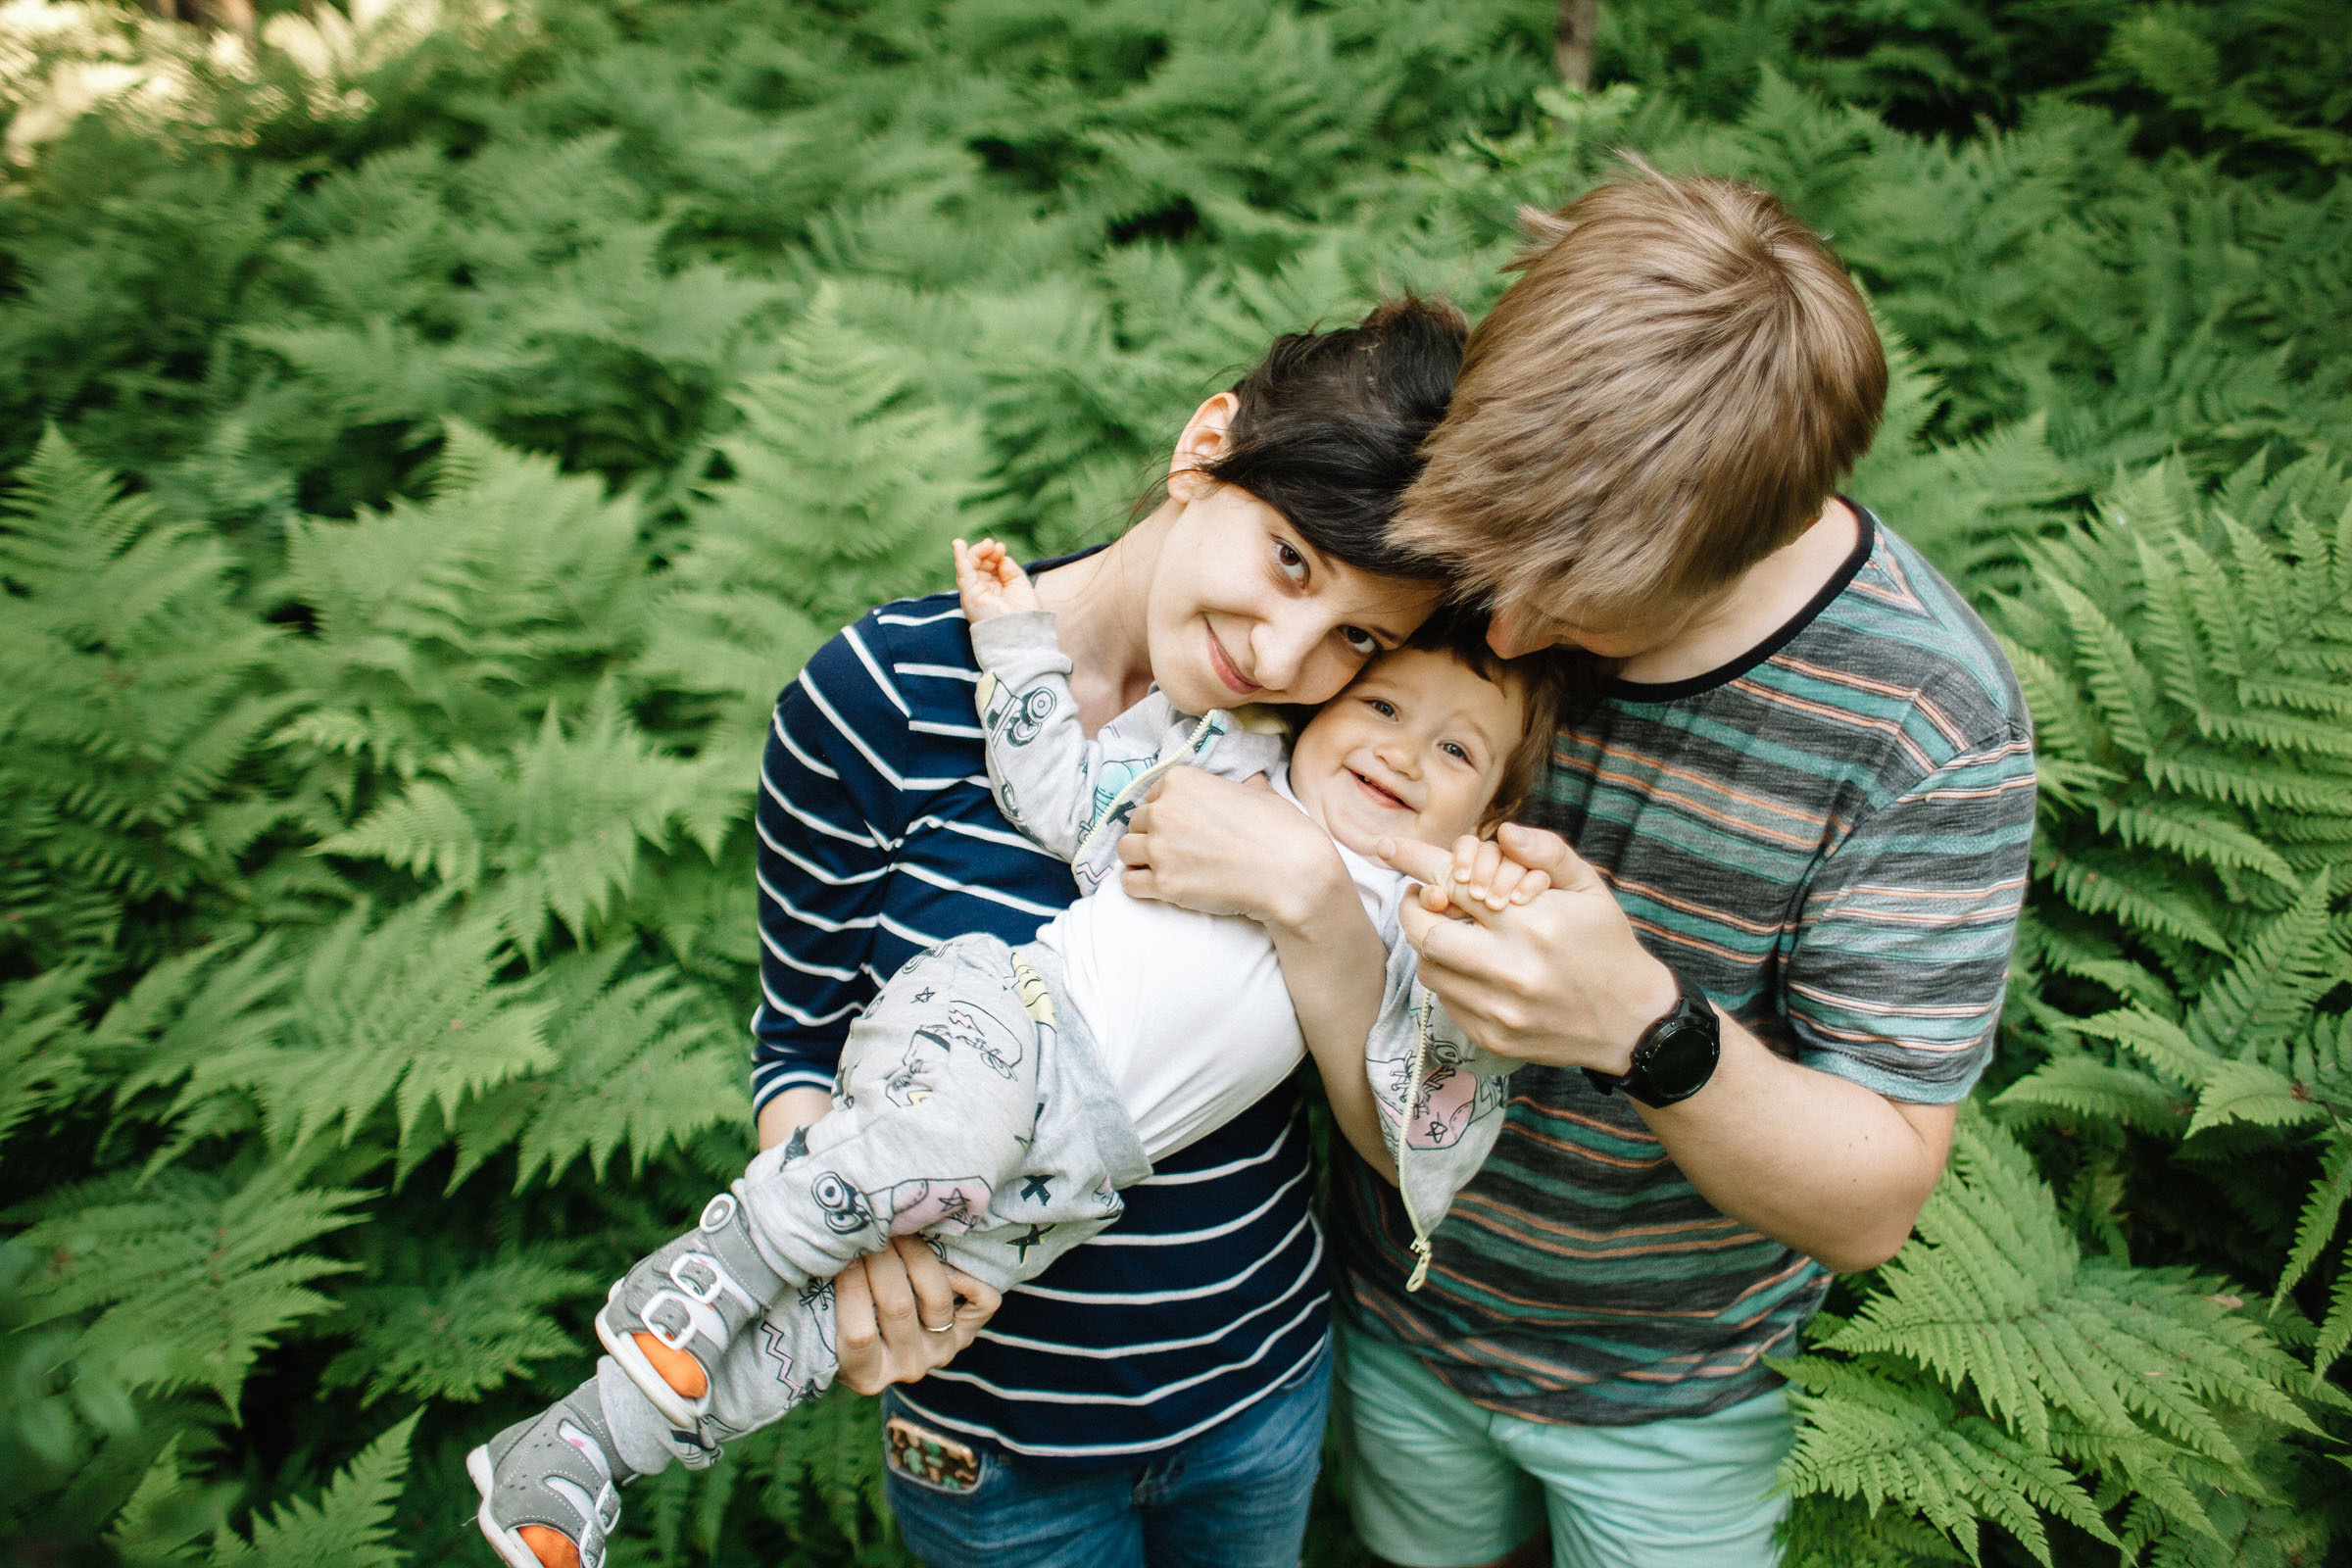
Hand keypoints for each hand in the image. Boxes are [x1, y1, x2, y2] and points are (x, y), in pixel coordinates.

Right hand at [831, 1235, 1000, 1394]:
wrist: (881, 1331)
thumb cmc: (837, 1312)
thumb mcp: (824, 1314)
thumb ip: (826, 1293)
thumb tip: (827, 1248)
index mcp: (865, 1375)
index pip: (858, 1335)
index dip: (850, 1287)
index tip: (843, 1252)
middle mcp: (907, 1368)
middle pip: (898, 1308)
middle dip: (881, 1258)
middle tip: (870, 1225)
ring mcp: (940, 1352)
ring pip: (936, 1299)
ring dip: (915, 1255)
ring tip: (897, 1230)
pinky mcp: (967, 1333)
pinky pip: (983, 1303)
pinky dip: (968, 1275)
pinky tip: (944, 1257)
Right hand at [953, 537, 1041, 621]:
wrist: (1021, 631)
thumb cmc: (1024, 614)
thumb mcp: (1020, 585)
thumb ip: (1009, 569)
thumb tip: (1001, 557)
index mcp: (996, 590)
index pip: (990, 567)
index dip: (994, 555)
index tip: (1001, 547)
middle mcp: (983, 591)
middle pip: (979, 565)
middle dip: (986, 551)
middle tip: (995, 545)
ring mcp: (974, 593)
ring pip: (969, 566)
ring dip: (977, 552)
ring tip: (988, 544)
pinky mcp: (969, 594)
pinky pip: (962, 572)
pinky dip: (959, 557)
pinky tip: (958, 544)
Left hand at [1117, 767, 1341, 927]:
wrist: (1292, 874)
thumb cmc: (1282, 831)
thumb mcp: (1260, 791)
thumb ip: (1240, 784)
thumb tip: (1247, 782)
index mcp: (1181, 781)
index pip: (1151, 796)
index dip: (1166, 813)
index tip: (1183, 827)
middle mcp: (1163, 810)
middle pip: (1135, 823)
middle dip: (1152, 836)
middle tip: (1177, 851)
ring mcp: (1160, 848)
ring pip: (1125, 851)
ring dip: (1141, 860)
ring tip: (1165, 868)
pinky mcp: (1164, 884)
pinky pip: (1129, 884)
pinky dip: (1140, 886)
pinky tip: (1157, 887)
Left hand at [1382, 822, 1675, 1074]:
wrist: (1632, 1022)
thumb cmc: (1607, 946)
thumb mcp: (1589, 888)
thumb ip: (1547, 852)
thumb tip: (1503, 831)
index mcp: (1531, 923)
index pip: (1454, 883)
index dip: (1415, 862)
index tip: (1387, 848)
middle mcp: (1510, 968)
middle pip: (1426, 933)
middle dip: (1414, 909)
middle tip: (1422, 897)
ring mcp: (1499, 1009)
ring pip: (1430, 969)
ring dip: (1429, 945)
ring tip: (1449, 930)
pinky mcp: (1493, 1037)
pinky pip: (1446, 1001)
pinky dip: (1448, 978)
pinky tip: (1471, 967)